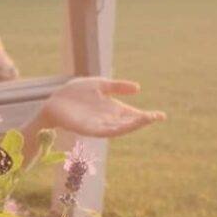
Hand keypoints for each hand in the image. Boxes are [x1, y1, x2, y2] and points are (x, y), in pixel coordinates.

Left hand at [40, 77, 165, 137]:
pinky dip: (118, 129)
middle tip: (158, 117)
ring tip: (147, 119)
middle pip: (129, 123)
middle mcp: (108, 119)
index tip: (161, 115)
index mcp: (112, 109)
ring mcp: (99, 125)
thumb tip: (138, 89)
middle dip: (143, 121)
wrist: (55, 101)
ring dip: (134, 125)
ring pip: (120, 128)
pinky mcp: (89, 130)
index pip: (132, 114)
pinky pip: (106, 131)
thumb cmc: (75, 93)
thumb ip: (118, 86)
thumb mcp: (100, 85)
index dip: (146, 116)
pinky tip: (126, 125)